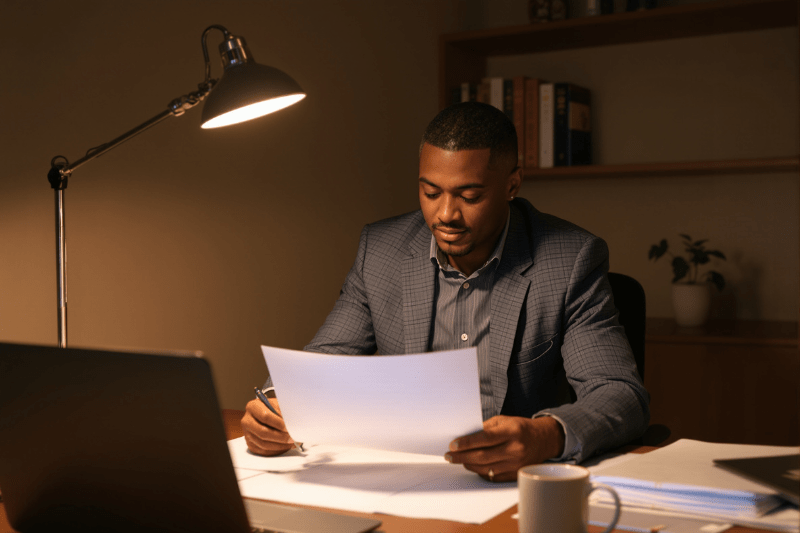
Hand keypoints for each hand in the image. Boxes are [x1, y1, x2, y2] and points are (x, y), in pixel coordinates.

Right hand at [241, 397, 297, 455]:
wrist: (265, 414)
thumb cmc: (273, 409)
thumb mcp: (277, 404)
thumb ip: (282, 411)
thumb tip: (291, 422)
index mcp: (253, 407)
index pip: (265, 416)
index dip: (279, 423)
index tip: (289, 427)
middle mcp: (247, 420)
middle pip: (263, 432)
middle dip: (280, 436)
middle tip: (291, 437)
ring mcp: (247, 434)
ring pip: (263, 444)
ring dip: (280, 445)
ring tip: (290, 443)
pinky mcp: (250, 444)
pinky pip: (263, 451)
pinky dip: (276, 450)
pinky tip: (285, 446)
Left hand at [444, 415, 564, 481]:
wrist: (544, 440)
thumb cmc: (520, 428)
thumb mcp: (504, 420)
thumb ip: (486, 428)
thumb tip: (465, 437)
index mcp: (512, 432)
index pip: (486, 438)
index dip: (467, 442)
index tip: (453, 445)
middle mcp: (515, 449)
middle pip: (483, 456)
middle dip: (462, 456)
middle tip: (449, 455)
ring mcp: (516, 464)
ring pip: (486, 468)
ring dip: (468, 464)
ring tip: (458, 460)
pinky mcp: (515, 474)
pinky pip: (493, 476)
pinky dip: (480, 471)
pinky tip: (472, 465)